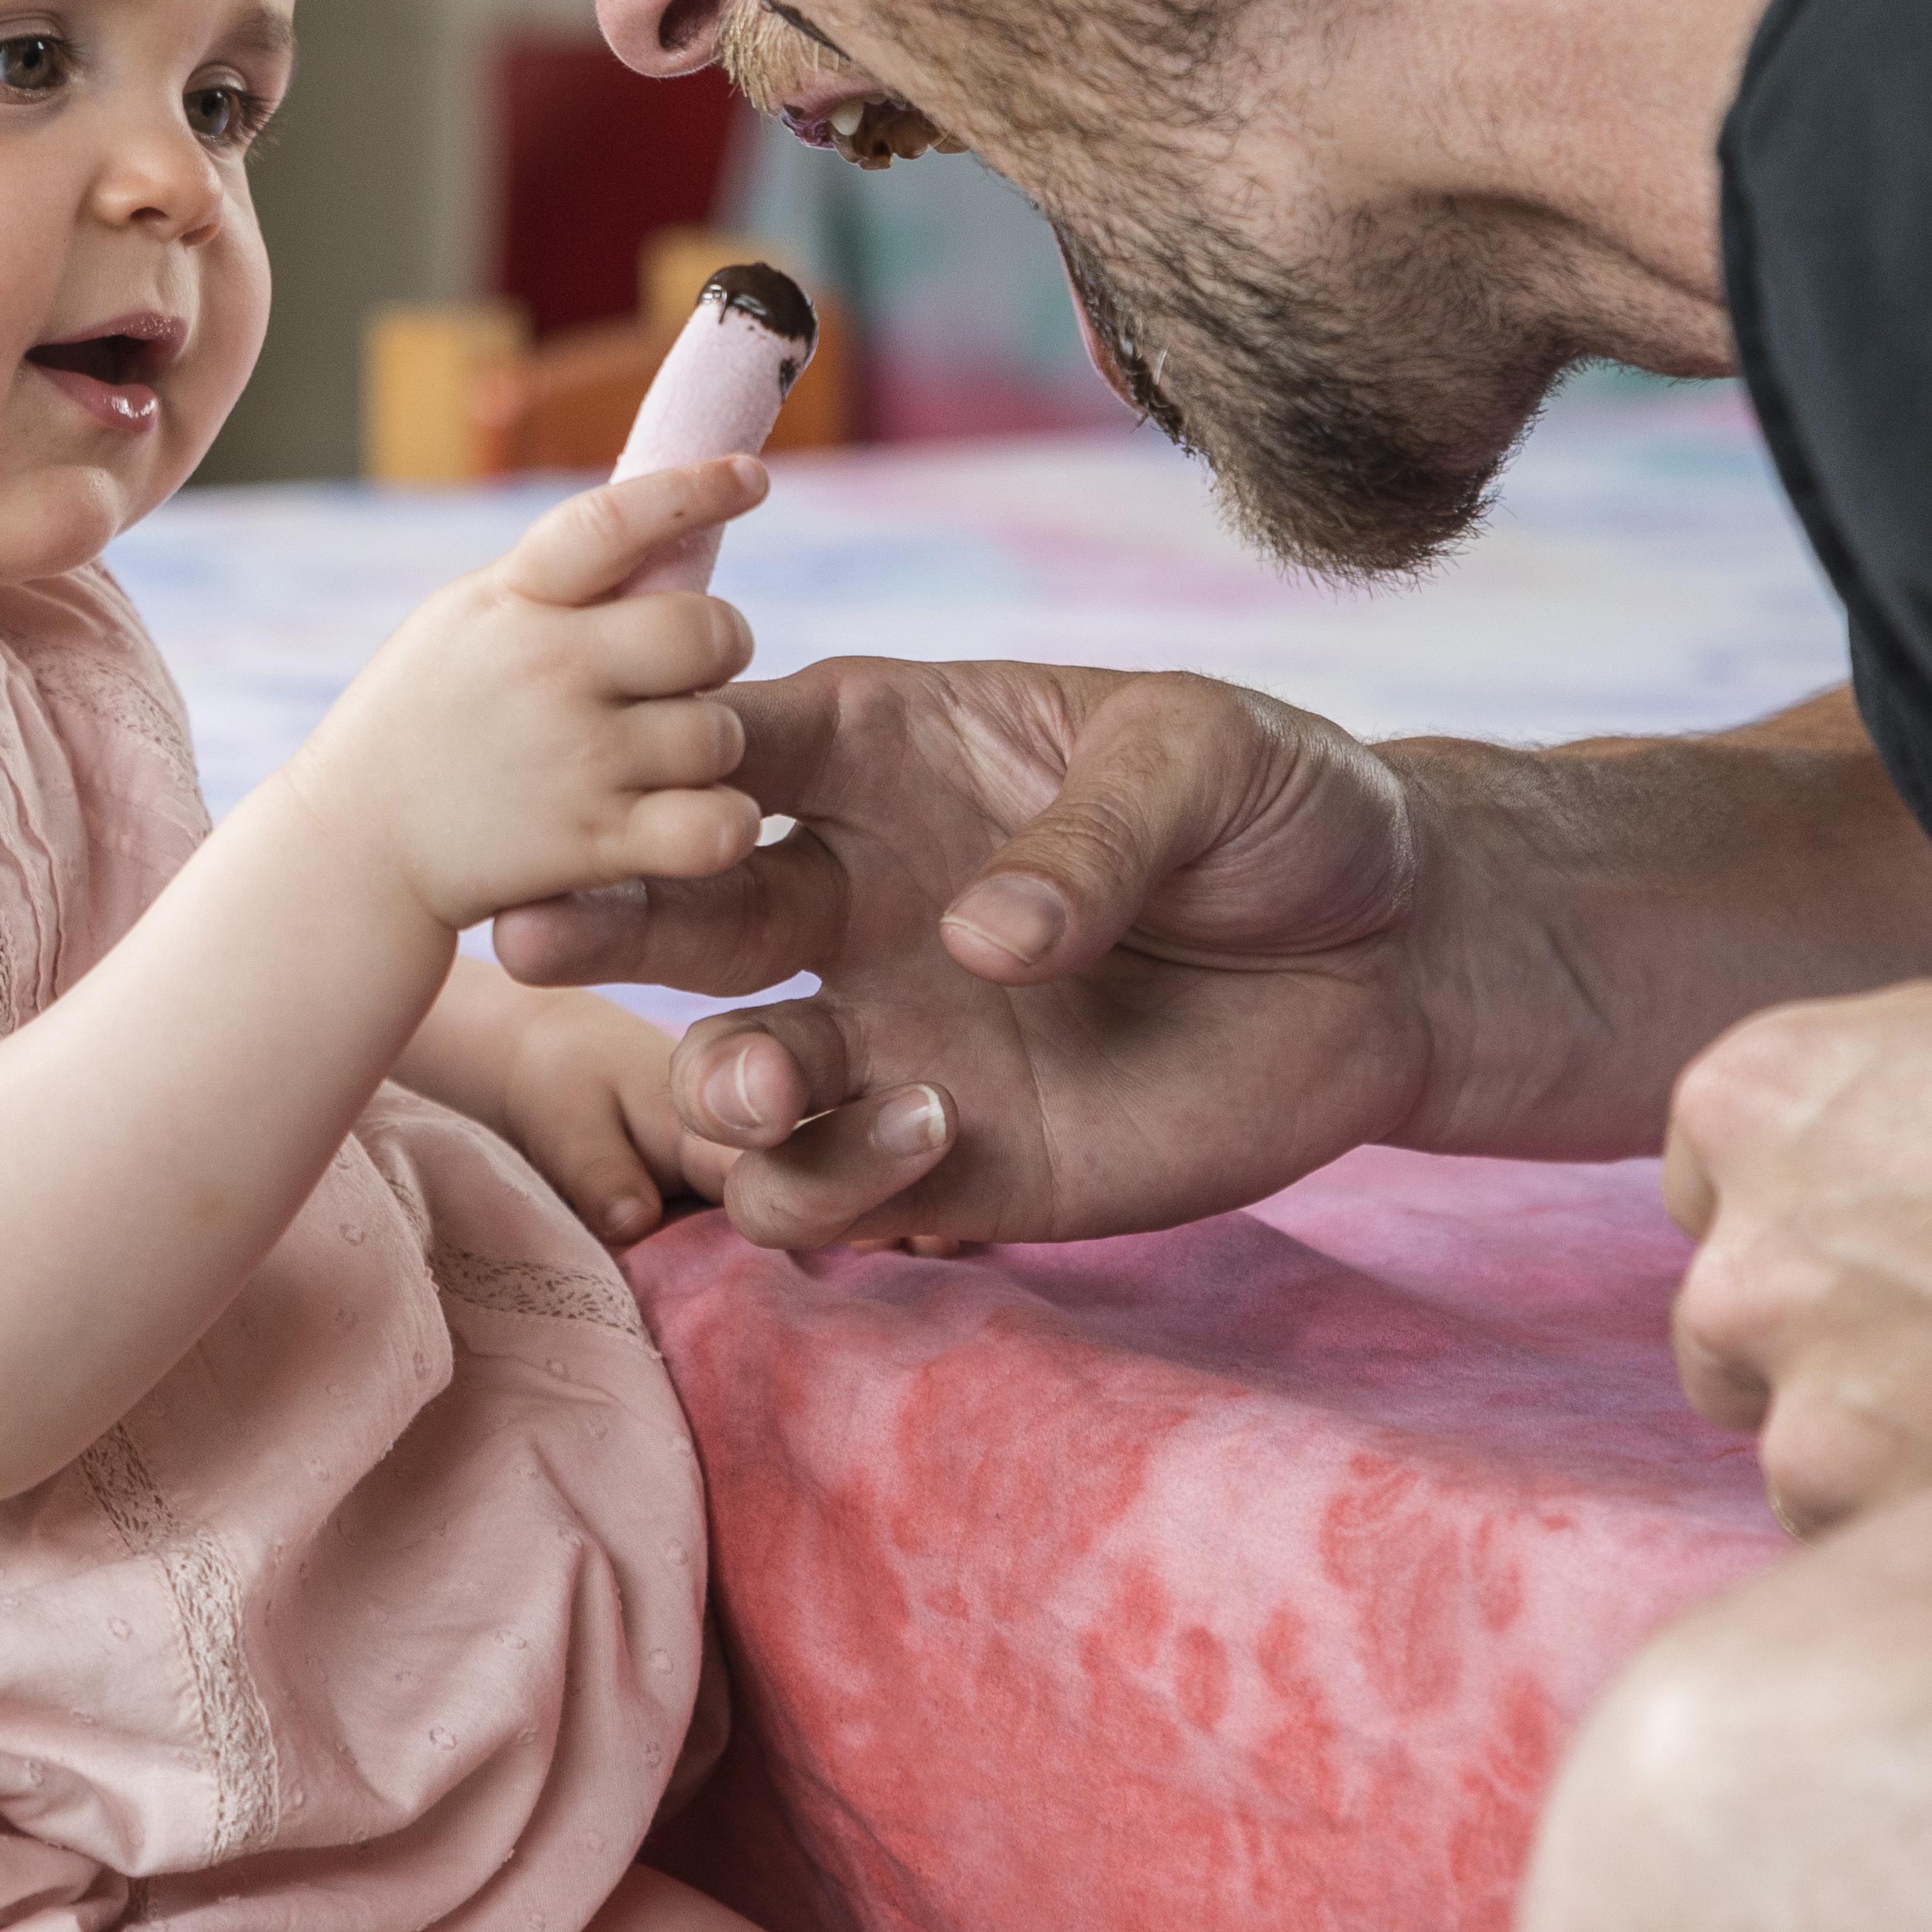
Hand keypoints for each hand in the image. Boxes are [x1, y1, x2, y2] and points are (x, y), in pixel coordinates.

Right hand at [270, 458, 774, 931]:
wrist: (355, 849)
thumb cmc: (424, 721)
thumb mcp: (465, 622)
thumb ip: (554, 584)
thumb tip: (666, 528)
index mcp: (512, 600)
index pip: (614, 521)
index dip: (693, 490)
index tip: (752, 476)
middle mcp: (546, 671)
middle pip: (705, 631)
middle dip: (721, 644)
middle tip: (693, 670)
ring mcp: (573, 759)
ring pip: (718, 733)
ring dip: (709, 746)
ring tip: (659, 758)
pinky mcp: (590, 843)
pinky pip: (711, 822)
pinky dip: (722, 821)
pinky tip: (699, 816)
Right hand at [492, 656, 1443, 1250]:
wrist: (1391, 962)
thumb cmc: (1290, 810)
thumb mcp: (1206, 758)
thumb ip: (1095, 829)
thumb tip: (981, 939)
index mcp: (889, 751)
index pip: (739, 741)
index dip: (667, 753)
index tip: (633, 770)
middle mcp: (854, 888)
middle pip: (681, 902)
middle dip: (598, 916)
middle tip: (539, 930)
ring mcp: (886, 1028)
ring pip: (722, 1067)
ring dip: (715, 1080)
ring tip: (772, 1076)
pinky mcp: (942, 1155)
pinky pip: (818, 1190)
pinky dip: (834, 1181)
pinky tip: (934, 1134)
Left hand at [1658, 952, 1931, 1529]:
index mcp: (1762, 1098)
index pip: (1717, 1179)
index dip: (1820, 1210)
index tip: (1909, 1230)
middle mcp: (1749, 1260)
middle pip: (1742, 1326)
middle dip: (1837, 1337)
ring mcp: (1814, 1412)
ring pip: (1809, 1454)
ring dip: (1899, 1449)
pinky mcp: (1896, 1536)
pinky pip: (1885, 1548)